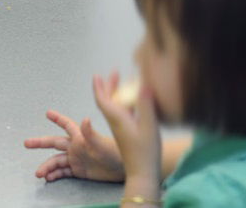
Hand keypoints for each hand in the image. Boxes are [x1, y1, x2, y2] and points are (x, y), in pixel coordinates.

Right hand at [24, 109, 123, 182]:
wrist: (125, 170)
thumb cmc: (116, 153)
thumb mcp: (102, 143)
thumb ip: (91, 133)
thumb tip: (84, 119)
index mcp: (80, 137)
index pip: (66, 125)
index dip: (57, 118)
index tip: (48, 113)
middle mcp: (76, 147)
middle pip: (54, 143)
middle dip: (40, 143)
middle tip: (26, 143)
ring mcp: (77, 159)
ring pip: (56, 161)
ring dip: (47, 166)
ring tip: (38, 173)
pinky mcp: (80, 171)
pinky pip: (63, 172)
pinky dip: (55, 174)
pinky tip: (48, 178)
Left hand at [92, 73, 160, 191]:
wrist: (143, 173)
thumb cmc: (146, 151)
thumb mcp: (148, 126)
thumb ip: (145, 105)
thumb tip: (143, 84)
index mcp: (117, 119)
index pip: (103, 100)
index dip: (99, 87)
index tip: (97, 76)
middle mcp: (116, 122)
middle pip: (108, 101)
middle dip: (109, 86)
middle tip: (115, 73)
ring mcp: (120, 129)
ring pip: (115, 107)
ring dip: (117, 93)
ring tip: (123, 82)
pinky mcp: (126, 134)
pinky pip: (121, 113)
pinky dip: (124, 103)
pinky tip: (134, 102)